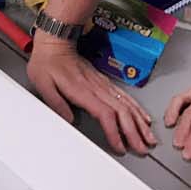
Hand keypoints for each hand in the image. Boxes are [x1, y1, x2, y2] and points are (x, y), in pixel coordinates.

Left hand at [26, 36, 154, 154]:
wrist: (56, 41)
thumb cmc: (47, 62)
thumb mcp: (42, 83)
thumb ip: (55, 102)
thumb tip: (69, 120)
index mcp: (82, 90)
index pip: (104, 113)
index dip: (114, 131)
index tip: (120, 146)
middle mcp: (97, 87)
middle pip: (122, 112)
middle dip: (135, 133)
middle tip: (143, 148)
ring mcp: (103, 84)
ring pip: (127, 105)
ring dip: (140, 123)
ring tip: (149, 138)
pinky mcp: (105, 82)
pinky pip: (125, 97)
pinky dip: (137, 109)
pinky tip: (144, 118)